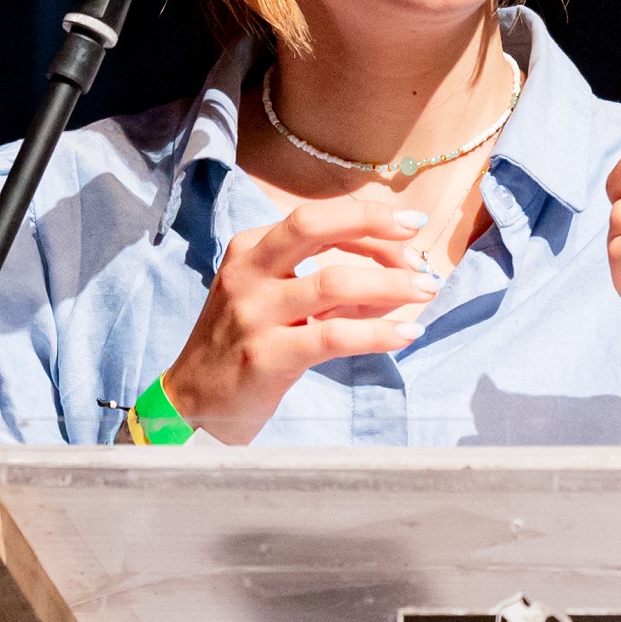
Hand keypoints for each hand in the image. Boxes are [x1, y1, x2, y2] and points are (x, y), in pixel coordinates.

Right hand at [151, 189, 443, 444]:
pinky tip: (407, 334)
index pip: (315, 219)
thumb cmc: (244, 346)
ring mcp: (254, 314)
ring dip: (390, 283)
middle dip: (373, 225)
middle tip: (417, 239)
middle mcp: (247, 274)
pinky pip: (334, 336)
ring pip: (333, 283)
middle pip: (313, 227)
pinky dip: (378, 334)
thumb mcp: (275, 300)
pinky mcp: (266, 356)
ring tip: (426, 289)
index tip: (409, 224)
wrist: (194, 403)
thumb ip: (327, 282)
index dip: (366, 218)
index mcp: (249, 250)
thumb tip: (398, 271)